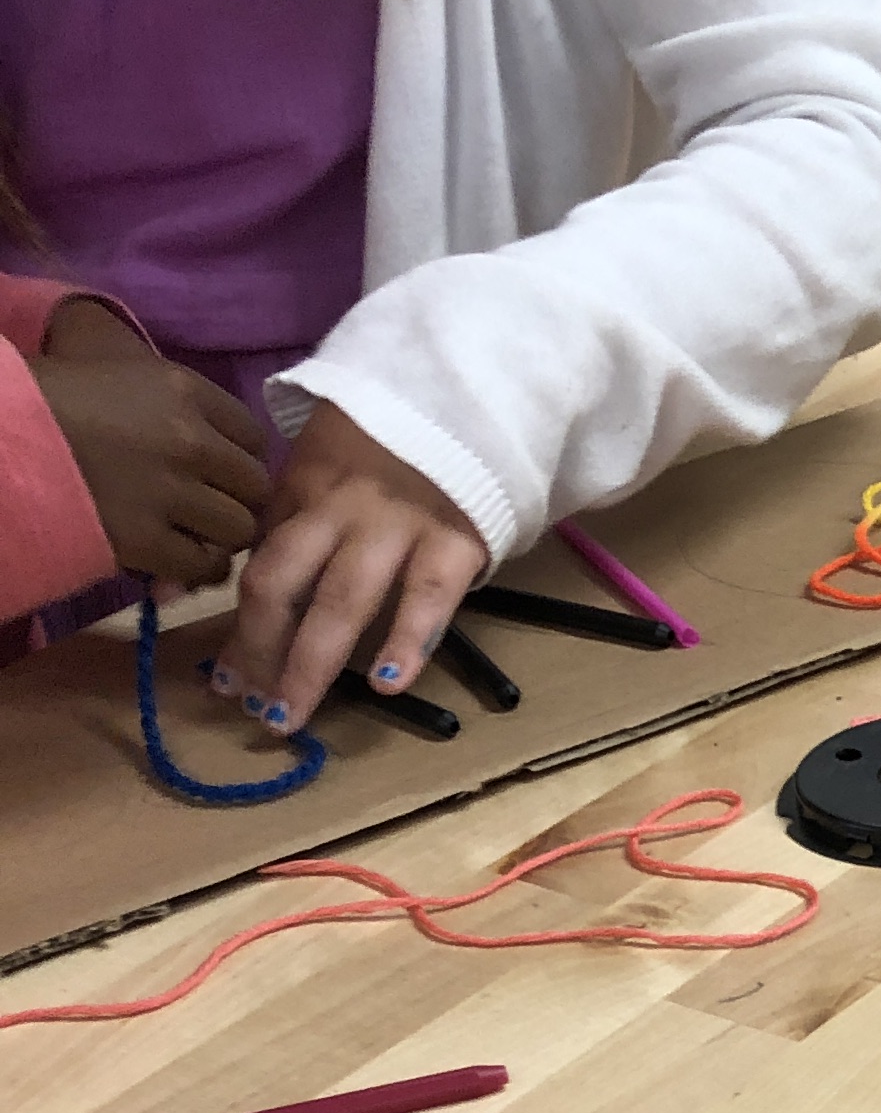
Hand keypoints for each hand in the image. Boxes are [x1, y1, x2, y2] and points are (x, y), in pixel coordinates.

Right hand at [30, 297, 266, 589]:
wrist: (7, 435)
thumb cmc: (62, 402)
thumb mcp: (131, 380)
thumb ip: (188, 410)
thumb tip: (235, 458)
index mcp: (184, 389)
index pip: (255, 435)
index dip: (241, 459)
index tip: (222, 472)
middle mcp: (189, 439)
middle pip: (256, 486)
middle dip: (238, 501)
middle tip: (211, 509)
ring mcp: (170, 491)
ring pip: (239, 529)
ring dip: (221, 537)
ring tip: (193, 534)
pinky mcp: (146, 539)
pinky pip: (204, 565)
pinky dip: (196, 567)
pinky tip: (176, 558)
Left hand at [221, 404, 485, 733]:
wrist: (470, 397)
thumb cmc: (386, 446)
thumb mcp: (319, 467)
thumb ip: (274, 523)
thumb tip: (180, 585)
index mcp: (302, 490)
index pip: (257, 565)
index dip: (237, 627)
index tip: (222, 682)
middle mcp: (340, 510)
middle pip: (284, 584)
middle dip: (259, 651)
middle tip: (249, 712)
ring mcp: (399, 526)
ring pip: (344, 598)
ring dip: (312, 662)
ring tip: (291, 715)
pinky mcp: (458, 541)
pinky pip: (429, 596)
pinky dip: (408, 640)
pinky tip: (390, 685)